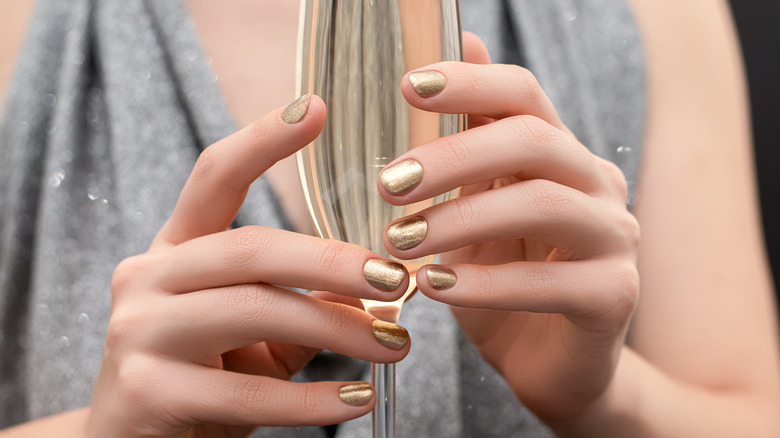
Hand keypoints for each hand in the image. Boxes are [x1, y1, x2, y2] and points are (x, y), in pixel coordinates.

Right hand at [87, 96, 411, 437]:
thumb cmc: (205, 380)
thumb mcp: (256, 334)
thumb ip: (304, 305)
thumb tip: (374, 289)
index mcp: (177, 250)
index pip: (215, 176)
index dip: (264, 139)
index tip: (316, 107)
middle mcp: (148, 277)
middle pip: (251, 248)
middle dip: (333, 261)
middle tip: (396, 279)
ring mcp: (139, 332)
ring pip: (254, 310)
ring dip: (336, 328)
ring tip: (394, 346)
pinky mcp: (146, 391)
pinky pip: (246, 392)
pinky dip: (312, 400)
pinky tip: (355, 399)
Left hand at [378, 34, 638, 423]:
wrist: (549, 366)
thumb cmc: (504, 281)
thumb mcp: (475, 213)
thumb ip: (468, 147)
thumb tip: (460, 45)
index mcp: (559, 157)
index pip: (524, 95)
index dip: (470, 82)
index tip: (408, 86)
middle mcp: (596, 186)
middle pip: (534, 140)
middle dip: (453, 156)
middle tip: (388, 185)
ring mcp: (614, 239)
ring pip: (542, 204)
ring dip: (459, 220)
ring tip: (398, 242)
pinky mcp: (614, 297)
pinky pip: (549, 282)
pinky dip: (483, 283)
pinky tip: (433, 288)